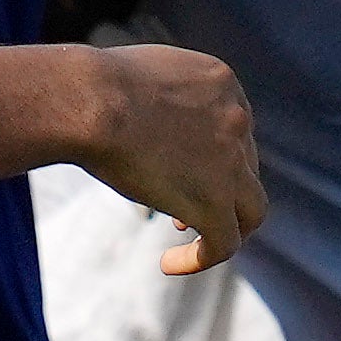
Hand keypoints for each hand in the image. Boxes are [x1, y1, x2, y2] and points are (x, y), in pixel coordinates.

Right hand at [75, 43, 262, 274]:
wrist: (90, 99)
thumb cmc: (89, 86)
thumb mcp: (136, 76)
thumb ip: (151, 94)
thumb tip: (128, 116)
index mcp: (220, 81)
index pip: (233, 126)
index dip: (210, 154)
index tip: (179, 171)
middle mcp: (236, 118)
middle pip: (245, 166)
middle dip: (218, 186)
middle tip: (176, 206)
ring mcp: (231, 162)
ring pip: (251, 210)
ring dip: (227, 225)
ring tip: (192, 240)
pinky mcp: (214, 201)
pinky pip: (225, 243)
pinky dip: (201, 257)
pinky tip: (168, 264)